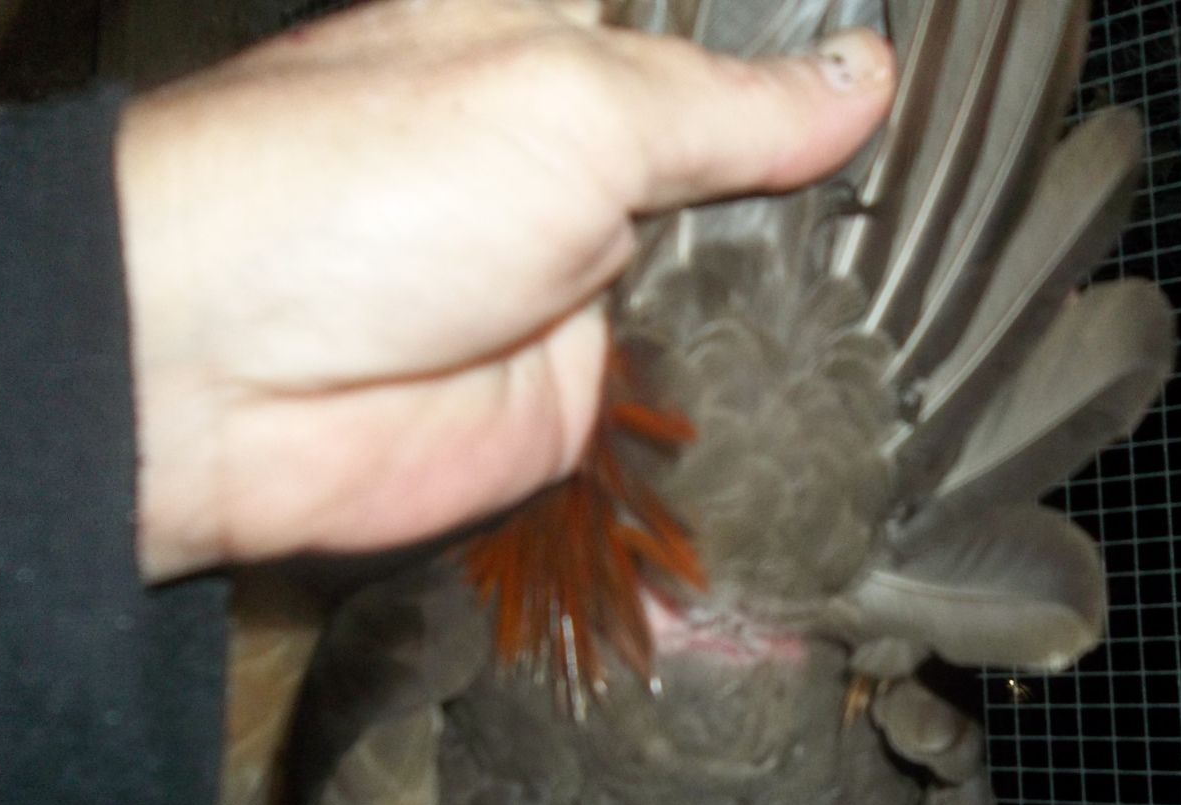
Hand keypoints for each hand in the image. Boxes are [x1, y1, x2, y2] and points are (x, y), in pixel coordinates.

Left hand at [117, 0, 894, 582]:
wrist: (232, 381)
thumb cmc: (370, 186)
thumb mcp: (571, 103)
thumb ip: (728, 105)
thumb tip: (863, 77)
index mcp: (561, 43)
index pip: (709, 28)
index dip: (802, 41)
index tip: (913, 59)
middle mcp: (580, 159)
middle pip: (736, 156)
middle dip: (822, 172)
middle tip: (948, 189)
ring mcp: (588, 280)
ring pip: (730, 278)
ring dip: (802, 288)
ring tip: (934, 284)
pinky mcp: (587, 393)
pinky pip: (695, 388)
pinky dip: (759, 389)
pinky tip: (859, 379)